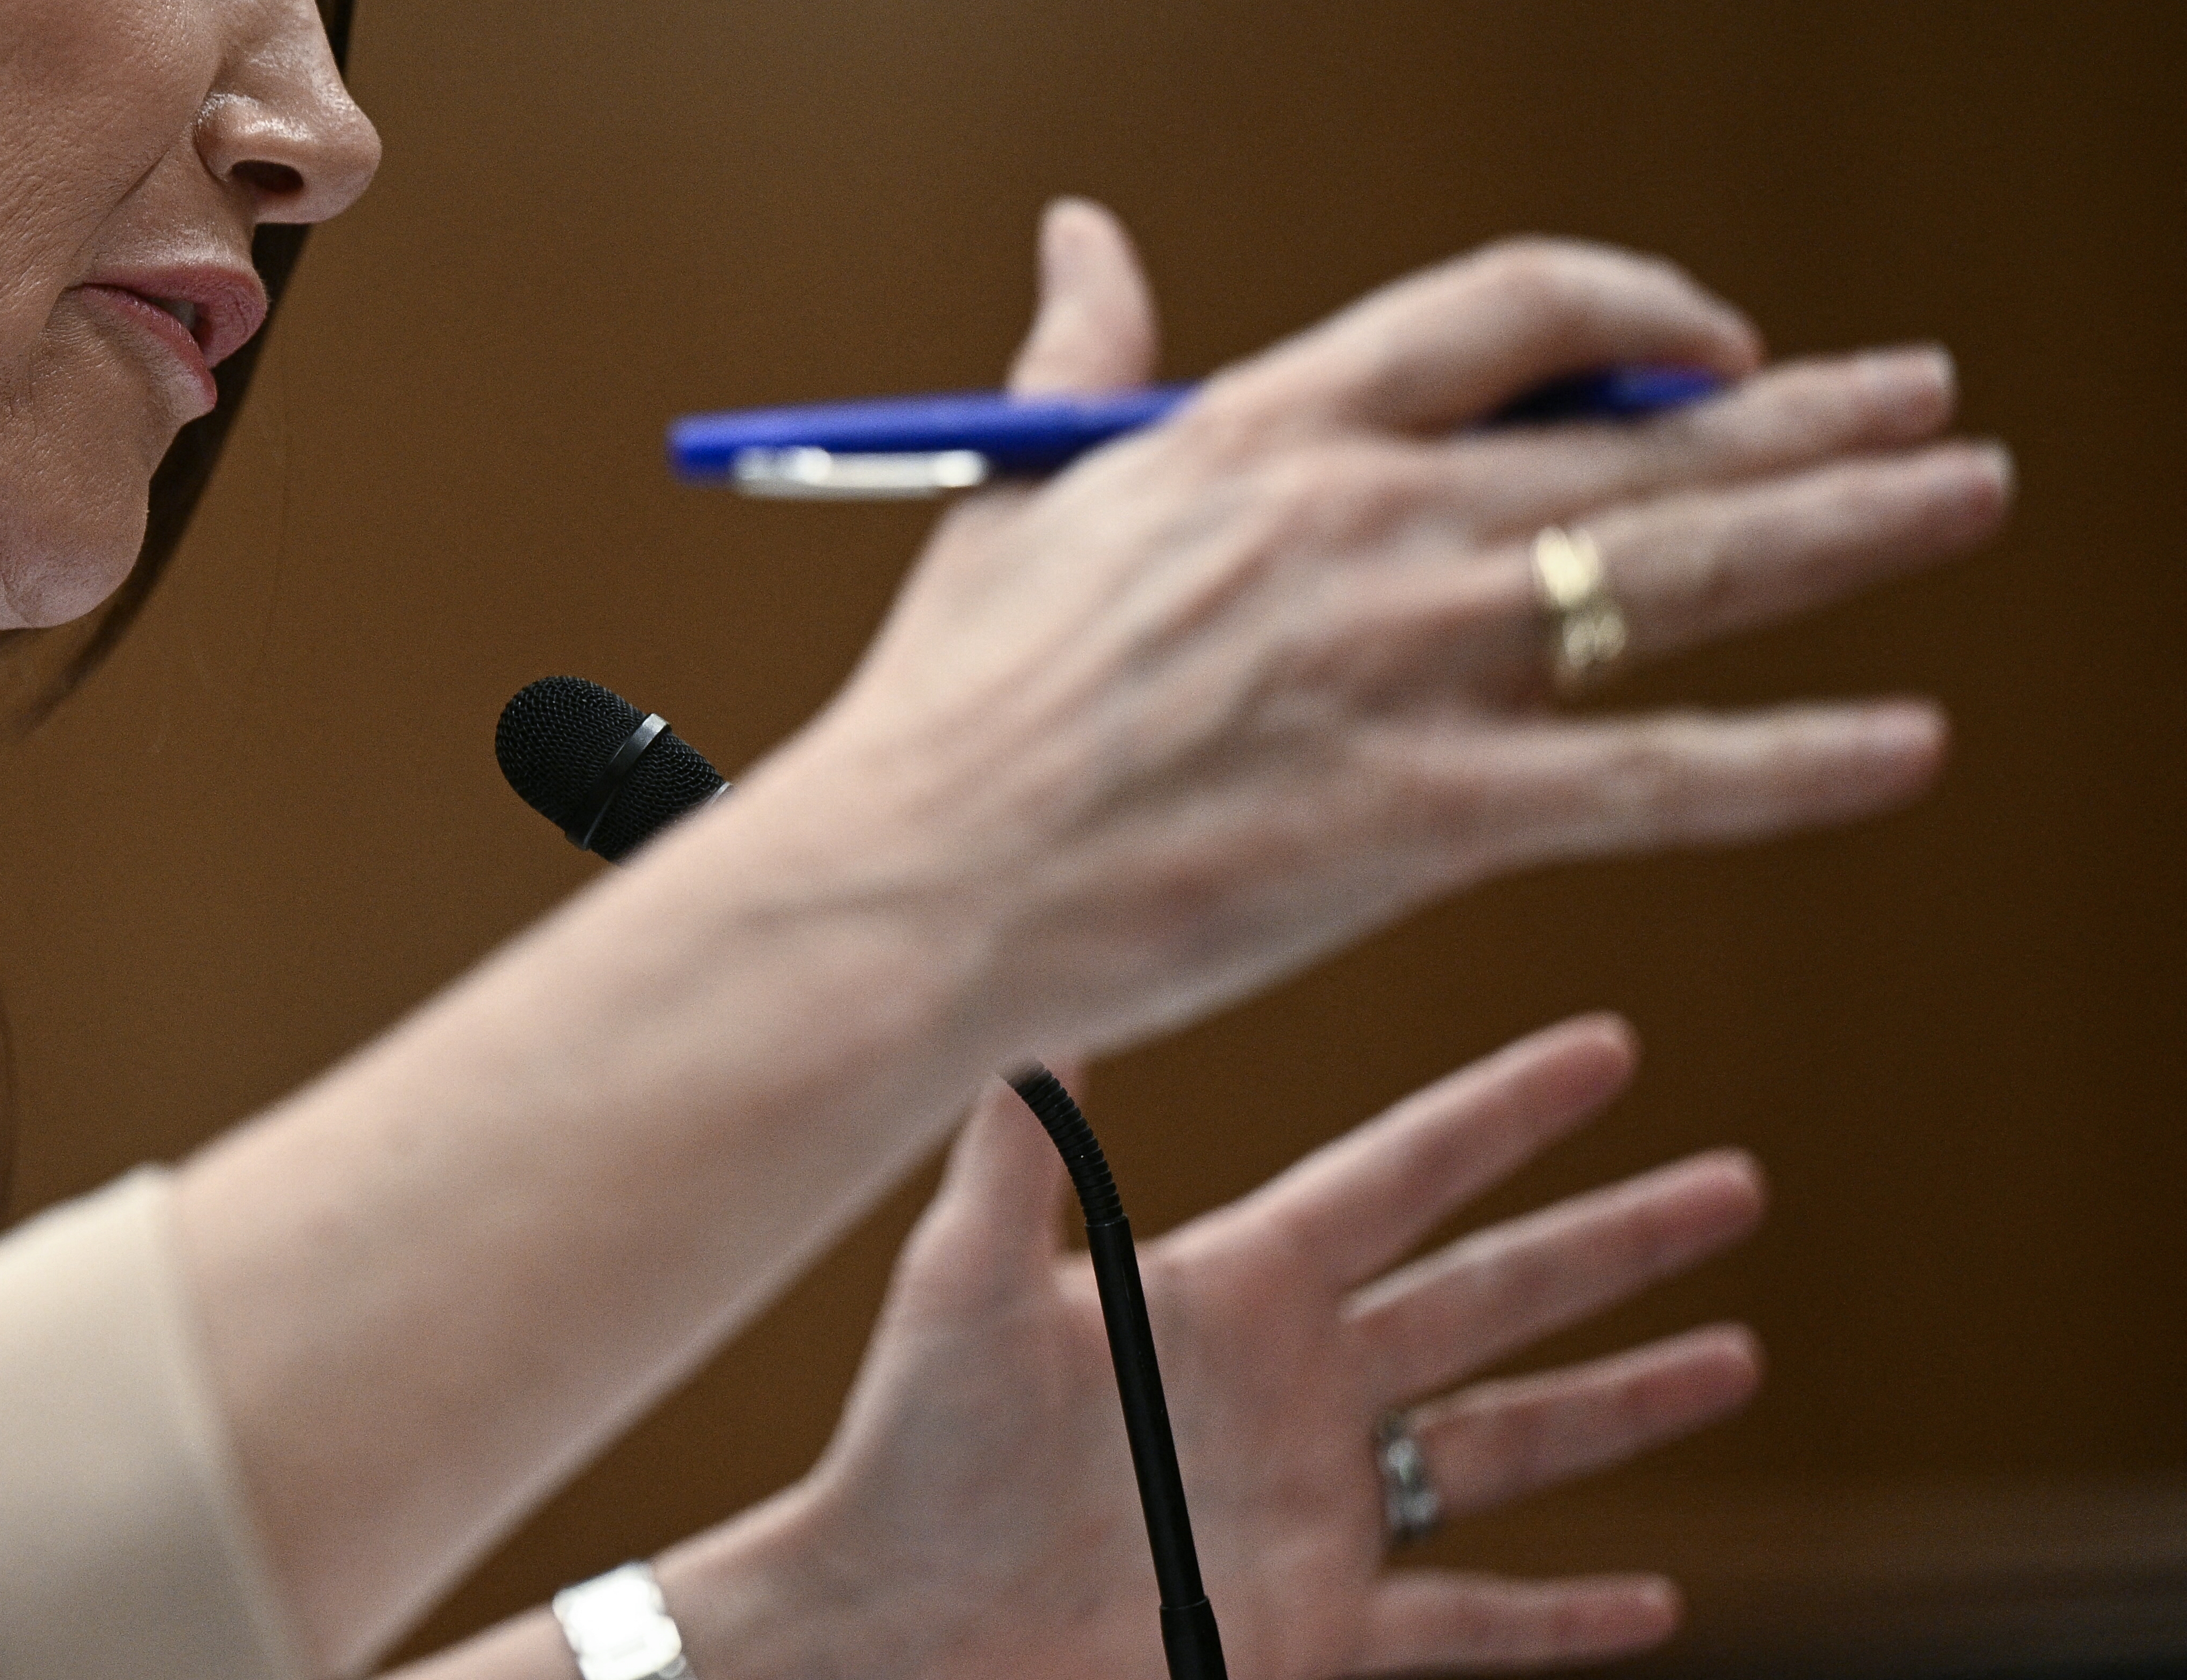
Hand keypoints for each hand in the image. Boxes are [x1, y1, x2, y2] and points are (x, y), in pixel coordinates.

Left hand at [681, 1015, 1759, 1677]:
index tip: (1609, 1050)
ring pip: (1510, 1442)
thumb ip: (1017, 1150)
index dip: (1505, 1114)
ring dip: (1625, 1405)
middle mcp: (1298, 1385)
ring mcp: (1319, 1507)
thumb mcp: (963, 1280)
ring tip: (1734, 1358)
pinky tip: (1651, 1600)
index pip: (1401, 1177)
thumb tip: (1044, 1008)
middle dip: (1615, 1242)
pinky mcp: (1316, 1628)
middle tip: (1734, 1186)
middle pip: (1495, 1291)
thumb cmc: (908, 1446)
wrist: (891, 1619)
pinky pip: (1469, 1623)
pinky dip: (1560, 1618)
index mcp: (1234, 1290)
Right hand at [752, 202, 2009, 1059]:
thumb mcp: (1015, 487)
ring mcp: (1404, 667)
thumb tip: (1082, 230)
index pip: (1508, 312)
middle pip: (1641, 439)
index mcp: (1266, 432)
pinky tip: (1907, 745)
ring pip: (1680, 576)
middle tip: (1929, 403)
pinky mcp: (1426, 817)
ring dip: (1849, 532)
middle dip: (1807, 415)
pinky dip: (1797, 761)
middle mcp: (1363, 524)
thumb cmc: (951, 700)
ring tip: (1967, 497)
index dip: (1634, 310)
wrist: (917, 880)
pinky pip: (1657, 780)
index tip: (1710, 343)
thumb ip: (1083, 354)